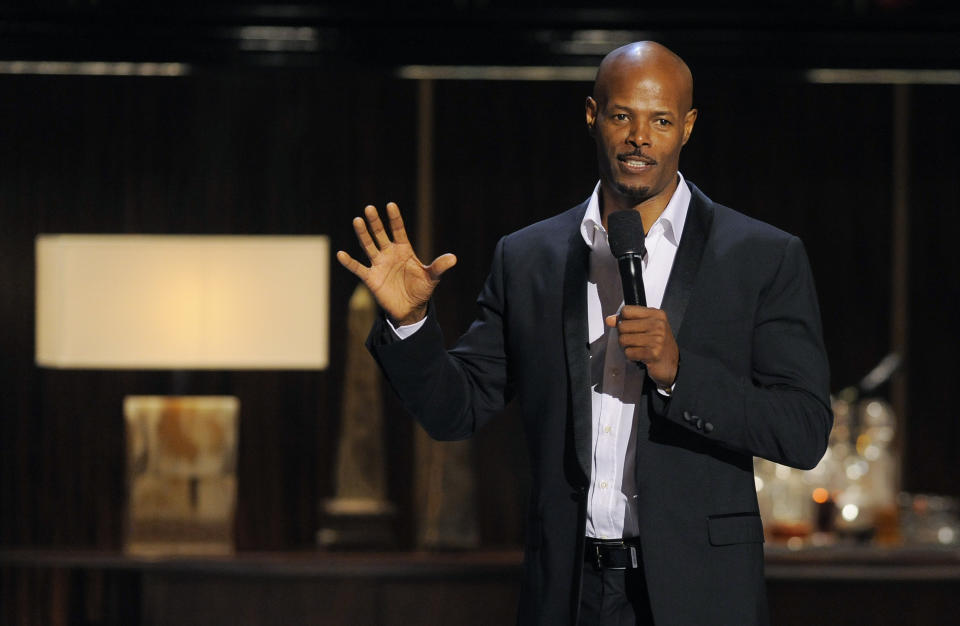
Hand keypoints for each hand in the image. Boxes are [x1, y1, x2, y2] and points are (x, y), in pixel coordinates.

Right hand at [337, 202, 456, 325]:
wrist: (410, 309)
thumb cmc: (421, 289)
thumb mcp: (432, 278)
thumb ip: (439, 267)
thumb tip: (454, 258)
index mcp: (404, 250)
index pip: (398, 230)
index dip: (395, 218)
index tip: (390, 205)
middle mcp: (389, 254)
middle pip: (380, 234)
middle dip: (375, 222)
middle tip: (369, 208)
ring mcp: (379, 264)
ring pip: (368, 246)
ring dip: (363, 234)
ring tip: (357, 220)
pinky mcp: (371, 278)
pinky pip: (358, 268)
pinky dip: (349, 262)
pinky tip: (341, 254)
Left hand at [605, 306, 678, 387]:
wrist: (671, 364)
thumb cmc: (657, 344)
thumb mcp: (646, 327)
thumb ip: (628, 321)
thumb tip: (609, 320)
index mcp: (656, 314)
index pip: (626, 311)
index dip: (622, 320)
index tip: (628, 327)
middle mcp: (658, 324)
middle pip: (622, 326)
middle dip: (623, 336)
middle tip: (633, 342)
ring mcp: (657, 339)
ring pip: (623, 340)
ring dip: (626, 347)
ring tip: (637, 349)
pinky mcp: (653, 353)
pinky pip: (628, 352)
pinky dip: (630, 356)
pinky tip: (640, 356)